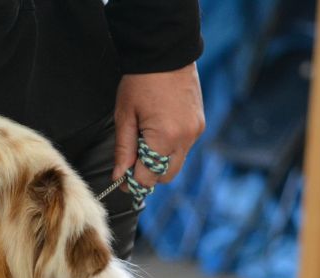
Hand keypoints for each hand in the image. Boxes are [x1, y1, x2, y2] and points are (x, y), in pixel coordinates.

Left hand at [113, 63, 204, 191]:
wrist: (166, 53)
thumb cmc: (140, 82)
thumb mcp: (125, 117)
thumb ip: (123, 150)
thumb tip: (119, 176)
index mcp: (165, 139)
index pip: (149, 177)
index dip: (133, 182)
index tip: (121, 180)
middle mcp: (186, 139)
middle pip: (167, 175)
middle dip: (148, 175)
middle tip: (130, 164)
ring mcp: (196, 131)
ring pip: (176, 162)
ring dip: (159, 161)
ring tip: (143, 141)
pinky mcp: (200, 124)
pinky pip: (184, 147)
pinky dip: (170, 148)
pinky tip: (156, 132)